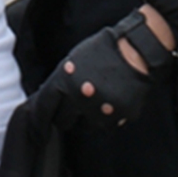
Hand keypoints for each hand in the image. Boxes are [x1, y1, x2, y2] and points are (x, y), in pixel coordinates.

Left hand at [40, 11, 163, 129]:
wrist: (136, 50)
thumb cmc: (104, 51)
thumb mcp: (74, 59)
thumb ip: (61, 81)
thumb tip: (50, 98)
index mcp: (65, 80)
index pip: (44, 107)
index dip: (41, 115)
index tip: (41, 122)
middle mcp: (80, 97)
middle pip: (63, 120)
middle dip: (66, 115)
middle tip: (73, 108)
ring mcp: (100, 108)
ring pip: (85, 126)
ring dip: (87, 117)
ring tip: (96, 99)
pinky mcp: (118, 116)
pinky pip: (106, 125)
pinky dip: (106, 117)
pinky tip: (110, 102)